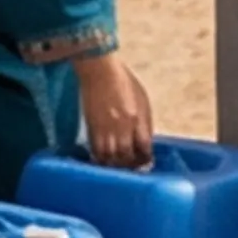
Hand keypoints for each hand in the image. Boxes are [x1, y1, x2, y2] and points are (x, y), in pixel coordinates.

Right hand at [74, 52, 153, 168]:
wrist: (99, 70)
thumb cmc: (123, 80)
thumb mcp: (142, 98)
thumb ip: (144, 121)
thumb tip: (144, 141)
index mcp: (138, 118)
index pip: (144, 148)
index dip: (145, 159)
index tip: (145, 161)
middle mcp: (122, 127)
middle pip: (127, 157)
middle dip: (130, 166)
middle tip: (130, 167)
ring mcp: (105, 128)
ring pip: (110, 158)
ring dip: (114, 165)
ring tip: (117, 165)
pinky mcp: (91, 127)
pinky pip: (95, 151)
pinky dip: (100, 158)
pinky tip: (103, 158)